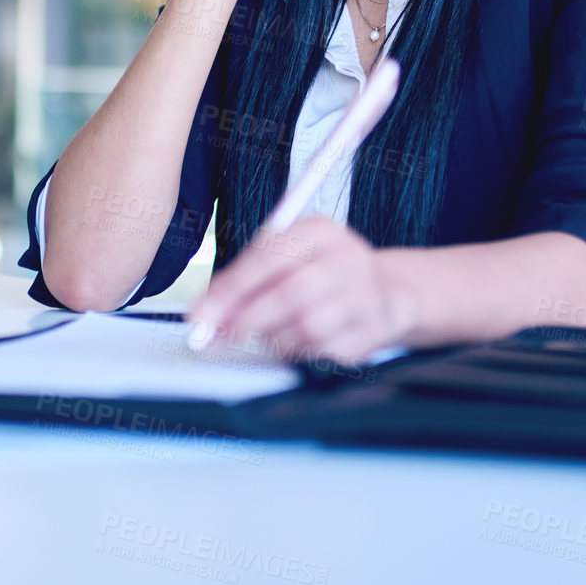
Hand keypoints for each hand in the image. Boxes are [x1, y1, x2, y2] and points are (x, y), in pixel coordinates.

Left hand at [185, 215, 412, 365]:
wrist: (384, 294)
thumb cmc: (319, 275)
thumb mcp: (285, 260)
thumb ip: (244, 281)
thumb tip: (203, 313)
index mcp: (321, 230)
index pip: (269, 257)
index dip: (230, 288)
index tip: (201, 314)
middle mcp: (348, 258)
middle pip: (290, 293)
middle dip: (247, 319)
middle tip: (220, 336)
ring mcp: (366, 295)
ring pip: (306, 327)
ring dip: (275, 339)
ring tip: (267, 335)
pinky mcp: (373, 329)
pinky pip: (325, 351)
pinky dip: (301, 353)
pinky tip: (297, 344)